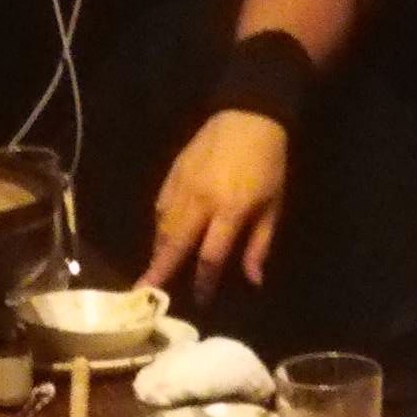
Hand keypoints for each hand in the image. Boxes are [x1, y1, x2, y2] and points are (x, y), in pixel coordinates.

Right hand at [146, 109, 287, 295]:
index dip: (204, 281)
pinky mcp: (172, 173)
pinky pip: (160, 206)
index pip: (210, 256)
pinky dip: (159, 226)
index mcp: (229, 210)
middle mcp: (200, 201)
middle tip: (142, 293)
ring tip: (154, 271)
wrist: (248, 116)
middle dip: (160, 270)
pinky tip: (162, 238)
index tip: (200, 299)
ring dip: (158, 250)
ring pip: (163, 226)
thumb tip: (254, 280)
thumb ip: (259, 244)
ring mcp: (182, 186)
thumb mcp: (273, 206)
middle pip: (175, 244)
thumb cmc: (268, 164)